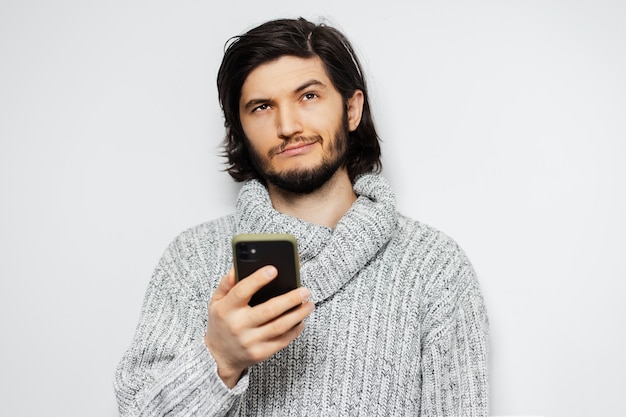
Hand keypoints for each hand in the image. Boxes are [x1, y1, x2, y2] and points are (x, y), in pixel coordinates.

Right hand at [204, 266, 313, 387]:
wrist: (218, 356)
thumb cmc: (221, 322)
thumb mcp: (216, 301)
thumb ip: (227, 283)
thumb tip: (237, 267)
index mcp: (226, 309)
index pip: (242, 291)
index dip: (258, 279)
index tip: (274, 269)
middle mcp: (238, 326)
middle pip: (269, 310)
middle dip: (290, 299)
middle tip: (305, 290)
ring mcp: (249, 341)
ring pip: (280, 326)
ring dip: (298, 314)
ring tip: (309, 304)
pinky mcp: (260, 353)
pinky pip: (282, 340)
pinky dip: (295, 330)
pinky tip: (301, 320)